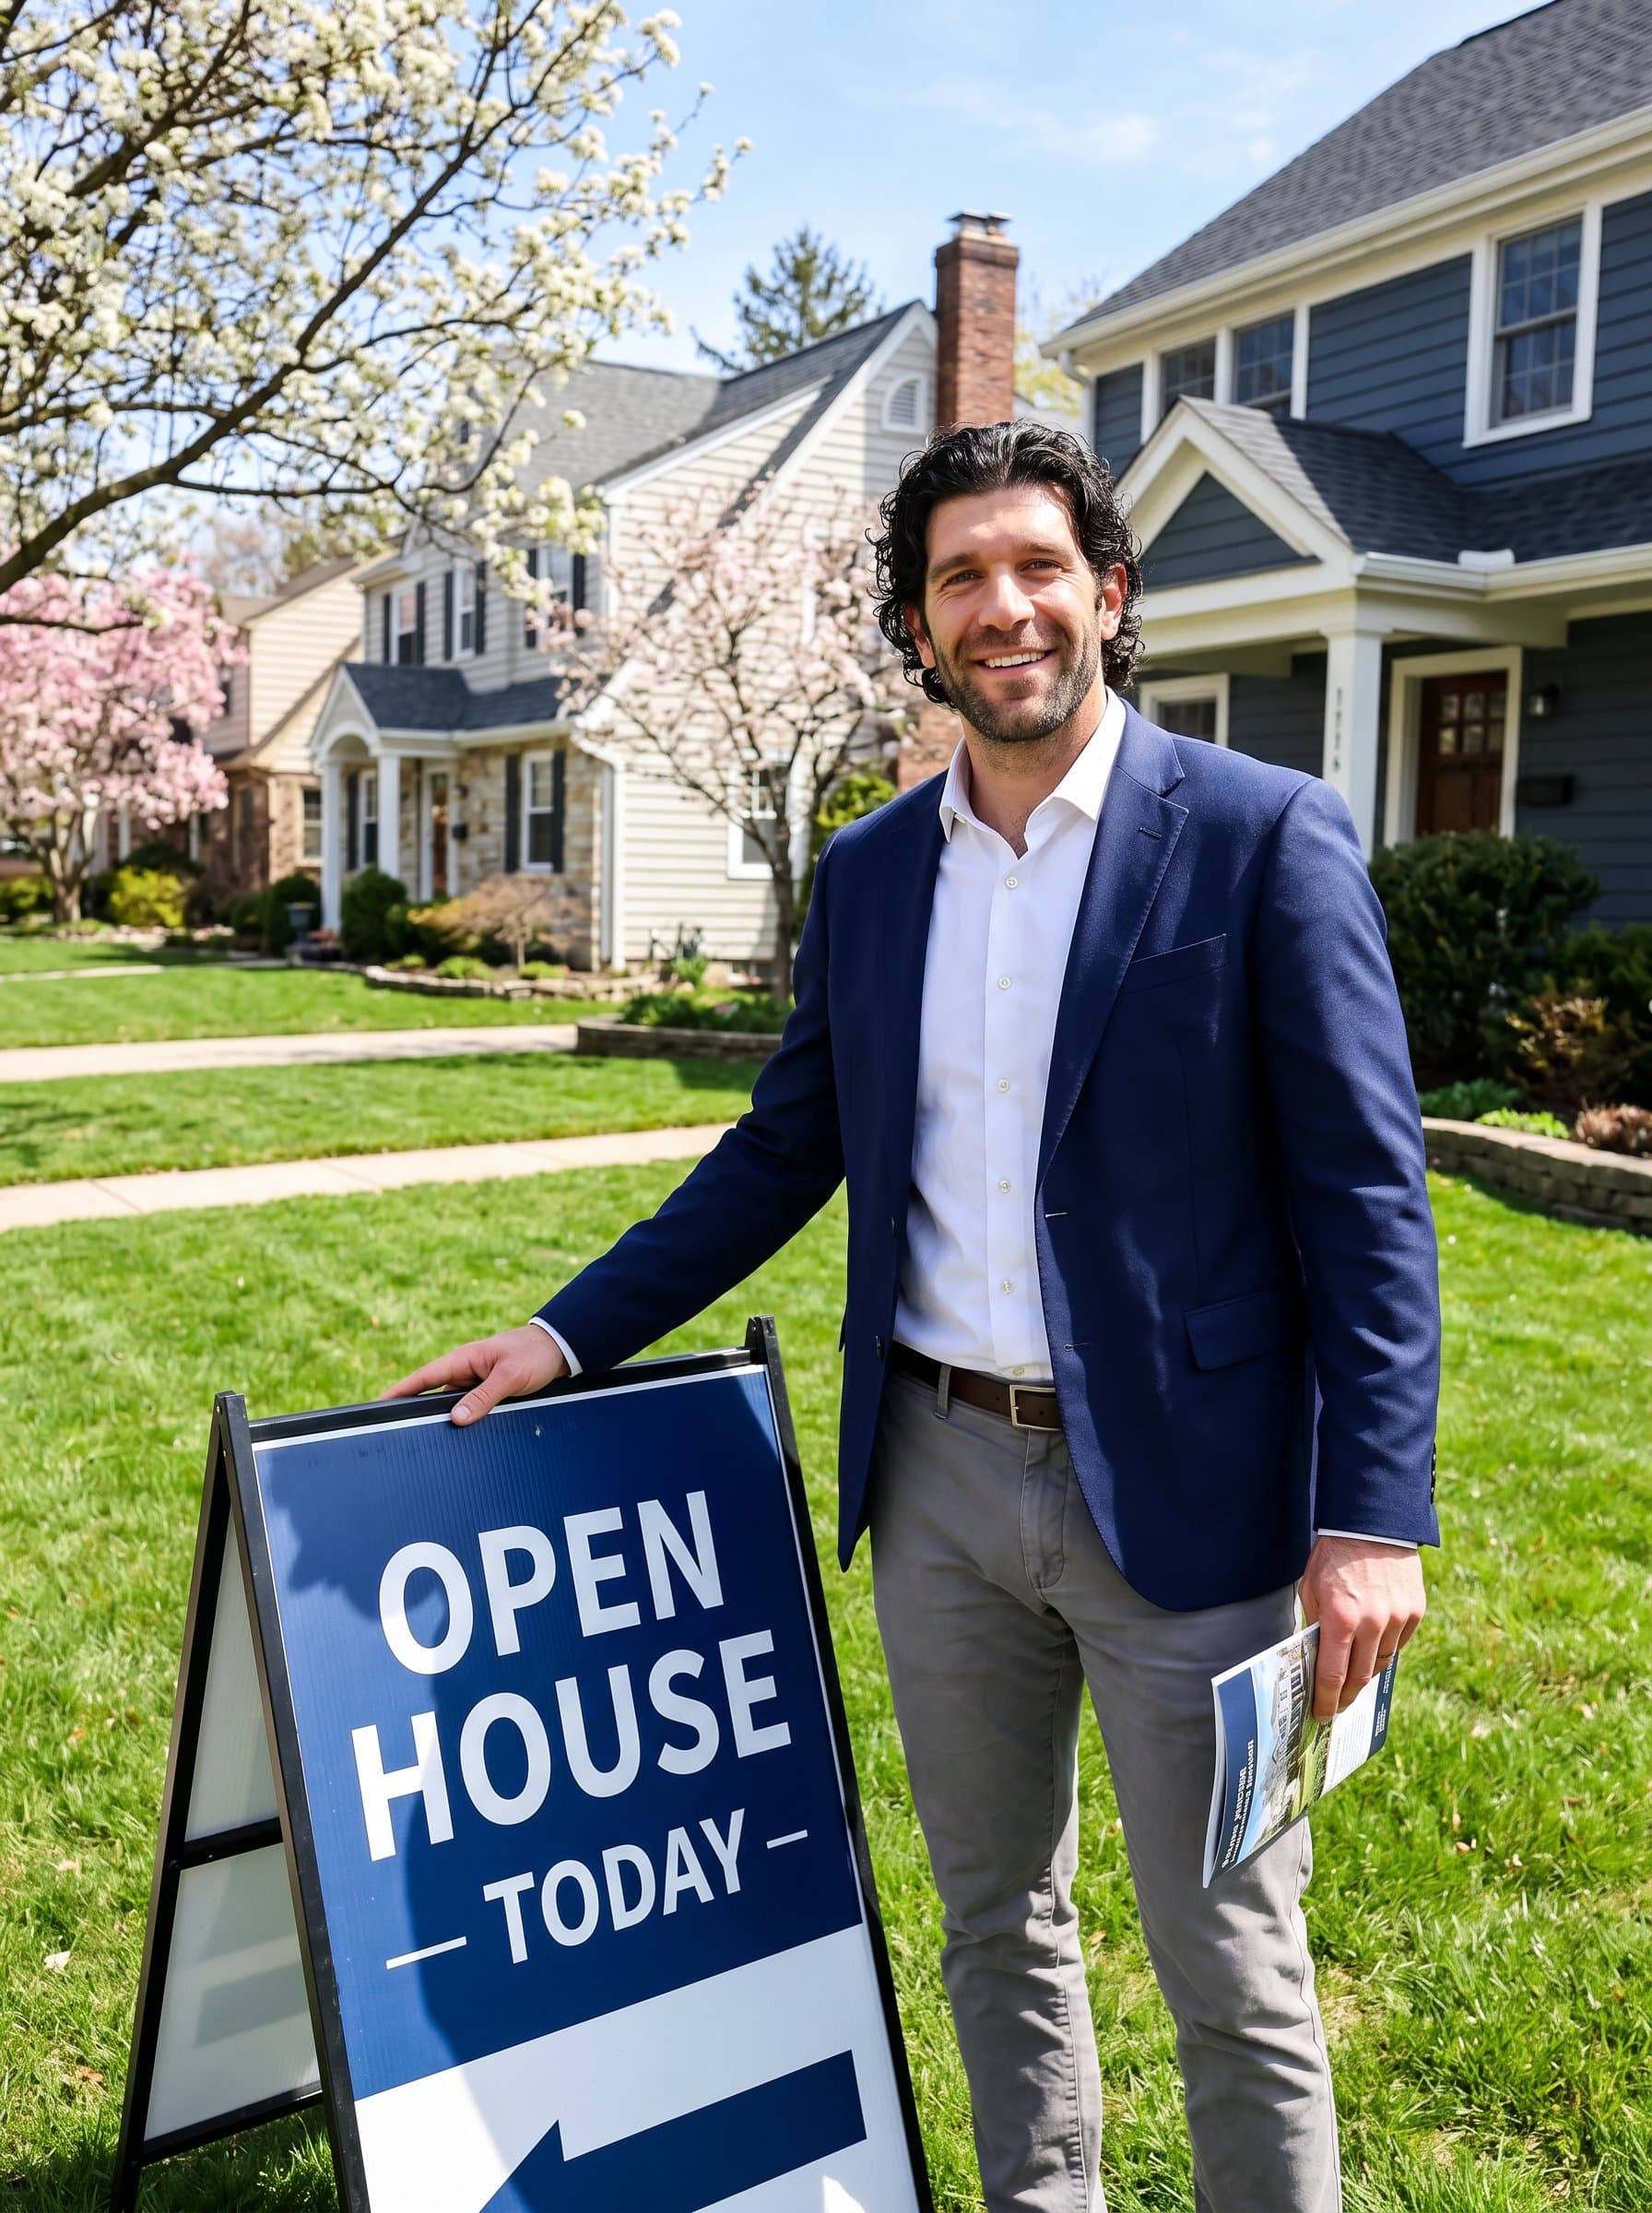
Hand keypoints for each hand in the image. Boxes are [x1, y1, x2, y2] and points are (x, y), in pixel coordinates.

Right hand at [382, 1324, 566, 1424]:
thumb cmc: (534, 1355)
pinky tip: (459, 1437)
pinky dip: (462, 1419)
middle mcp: (465, 1370)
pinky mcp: (487, 1390)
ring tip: (424, 1442)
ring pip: (451, 1404)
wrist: (560, 1349)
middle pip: (432, 1394)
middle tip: (393, 1432)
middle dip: (415, 1411)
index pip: (424, 1377)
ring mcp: (475, 1381)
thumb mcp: (510, 1376)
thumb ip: (484, 1397)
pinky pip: (468, 1407)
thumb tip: (456, 1418)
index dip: (399, 1391)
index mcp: (464, 1359)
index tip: (378, 1404)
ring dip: (442, 1419)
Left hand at [1298, 1535, 1424, 1721]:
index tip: (1321, 1714)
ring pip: (1381, 1663)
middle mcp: (1372, 1622)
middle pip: (1359, 1676)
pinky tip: (1372, 1646)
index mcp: (1340, 1618)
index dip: (1326, 1700)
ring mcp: (1397, 1618)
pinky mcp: (1415, 1611)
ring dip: (1365, 1673)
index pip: (1333, 1675)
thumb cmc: (1334, 1556)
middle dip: (1345, 1696)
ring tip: (1353, 1675)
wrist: (1372, 1524)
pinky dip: (1384, 1649)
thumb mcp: (1311, 1588)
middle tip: (1336, 1706)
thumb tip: (1314, 1659)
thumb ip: (1315, 1625)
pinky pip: (1398, 1644)